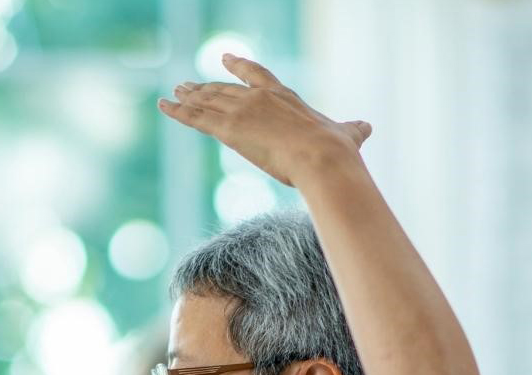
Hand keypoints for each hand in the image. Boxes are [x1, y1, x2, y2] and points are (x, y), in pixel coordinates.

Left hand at [157, 54, 369, 186]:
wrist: (322, 158)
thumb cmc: (336, 150)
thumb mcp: (347, 135)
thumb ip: (353, 130)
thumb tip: (368, 127)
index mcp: (283, 96)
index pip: (257, 75)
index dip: (240, 67)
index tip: (226, 59)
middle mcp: (258, 98)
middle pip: (224, 88)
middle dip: (205, 86)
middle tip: (188, 83)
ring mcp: (241, 111)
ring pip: (207, 100)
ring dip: (187, 97)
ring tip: (173, 93)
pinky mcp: (228, 129)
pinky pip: (195, 118)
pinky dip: (177, 111)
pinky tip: (164, 106)